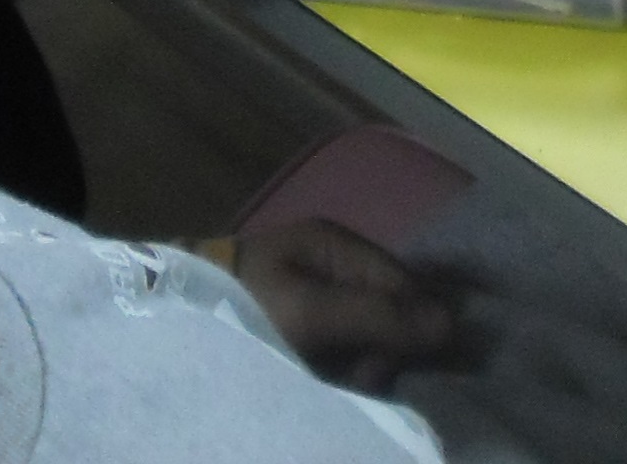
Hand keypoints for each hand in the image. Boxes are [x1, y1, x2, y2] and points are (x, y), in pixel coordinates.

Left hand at [216, 217, 476, 393]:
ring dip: (358, 365)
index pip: (403, 282)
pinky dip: (335, 371)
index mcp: (334, 244)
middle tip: (359, 375)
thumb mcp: (312, 312)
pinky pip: (336, 350)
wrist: (171, 318)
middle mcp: (329, 264)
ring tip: (332, 381)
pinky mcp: (292, 327)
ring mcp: (310, 296)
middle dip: (381, 349)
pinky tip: (322, 383)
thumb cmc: (243, 307)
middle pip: (386, 310)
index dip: (418, 324)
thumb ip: (380, 317)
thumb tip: (455, 326)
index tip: (412, 367)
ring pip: (364, 335)